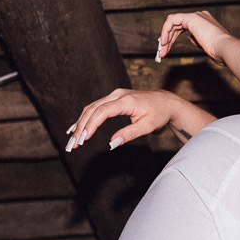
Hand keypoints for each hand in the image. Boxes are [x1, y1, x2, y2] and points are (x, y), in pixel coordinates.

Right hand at [66, 88, 208, 151]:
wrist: (166, 102)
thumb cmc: (159, 115)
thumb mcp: (147, 127)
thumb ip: (129, 134)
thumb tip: (111, 144)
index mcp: (126, 101)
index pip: (102, 112)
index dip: (91, 125)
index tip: (83, 138)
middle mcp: (117, 95)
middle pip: (92, 110)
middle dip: (81, 127)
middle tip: (73, 144)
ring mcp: (114, 95)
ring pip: (91, 108)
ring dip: (80, 124)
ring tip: (72, 140)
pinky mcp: (113, 98)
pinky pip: (95, 107)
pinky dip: (85, 118)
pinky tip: (76, 128)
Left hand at [157, 11, 235, 64]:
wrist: (226, 49)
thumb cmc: (221, 52)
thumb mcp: (208, 47)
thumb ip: (199, 41)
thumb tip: (191, 38)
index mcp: (205, 23)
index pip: (184, 27)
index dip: (173, 38)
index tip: (167, 50)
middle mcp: (200, 16)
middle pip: (177, 26)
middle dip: (168, 40)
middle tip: (161, 53)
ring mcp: (196, 16)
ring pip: (173, 23)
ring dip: (165, 37)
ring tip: (162, 51)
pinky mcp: (191, 17)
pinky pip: (172, 20)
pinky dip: (165, 31)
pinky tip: (164, 42)